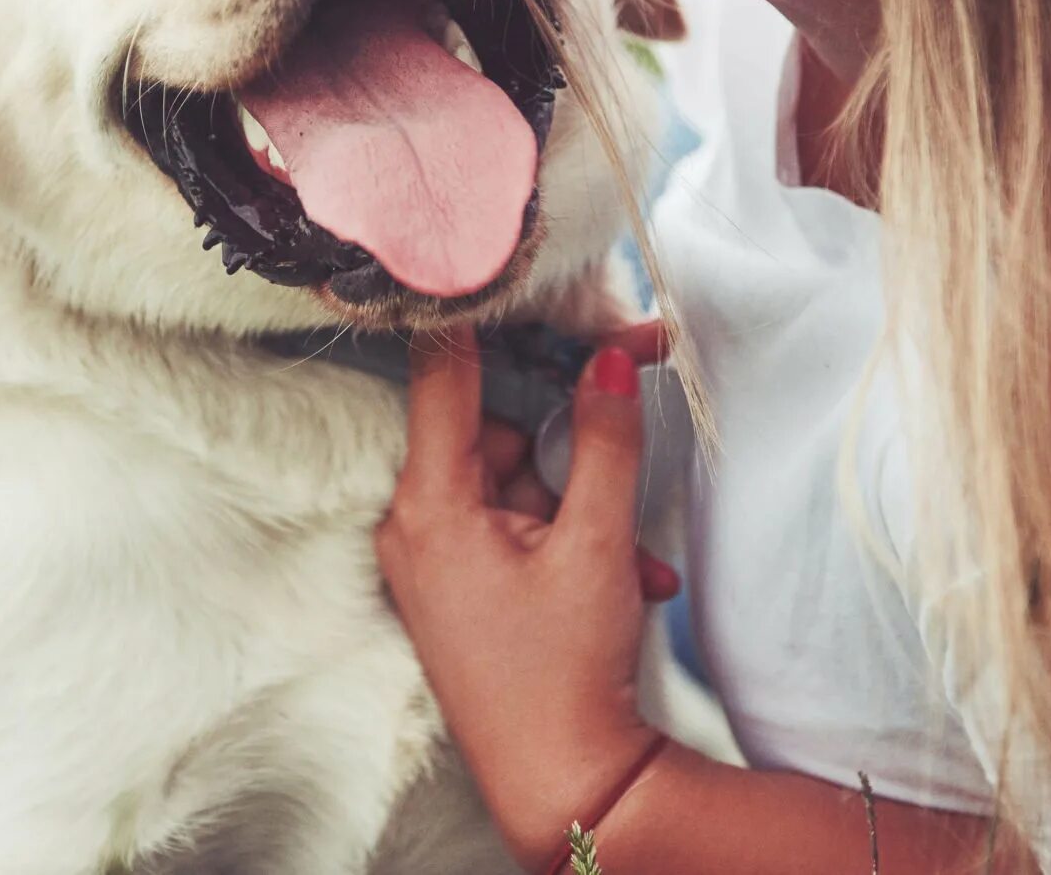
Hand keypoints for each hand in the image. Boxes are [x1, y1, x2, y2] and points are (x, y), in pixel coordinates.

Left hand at [375, 324, 679, 870]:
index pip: (441, 374)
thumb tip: (609, 358)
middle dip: (567, 440)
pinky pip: (517, 532)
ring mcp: (435, 562)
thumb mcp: (595, 544)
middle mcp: (416, 526)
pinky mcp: (461, 590)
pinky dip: (572, 543)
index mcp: (429, 505)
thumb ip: (601, 442)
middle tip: (634, 397)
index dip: (479, 315)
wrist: (566, 787)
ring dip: (583, 506)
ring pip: (515, 485)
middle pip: (491, 431)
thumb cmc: (565, 672)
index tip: (500, 262)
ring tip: (635, 558)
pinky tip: (629, 579)